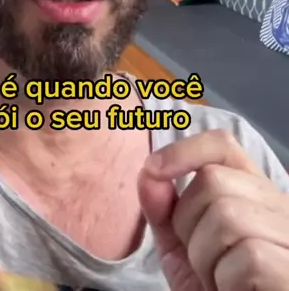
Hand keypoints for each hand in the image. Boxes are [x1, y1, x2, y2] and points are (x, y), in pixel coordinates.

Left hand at [137, 129, 288, 290]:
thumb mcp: (186, 252)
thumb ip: (165, 212)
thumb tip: (147, 174)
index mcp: (256, 196)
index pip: (223, 147)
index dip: (184, 150)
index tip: (152, 171)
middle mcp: (282, 209)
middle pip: (213, 182)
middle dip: (188, 226)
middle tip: (204, 265)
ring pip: (227, 216)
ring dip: (206, 259)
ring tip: (220, 283)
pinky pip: (248, 258)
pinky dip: (227, 281)